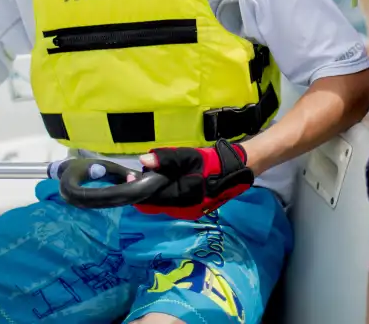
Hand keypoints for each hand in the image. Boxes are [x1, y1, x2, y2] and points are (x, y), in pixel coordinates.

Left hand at [133, 140, 253, 219]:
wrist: (236, 172)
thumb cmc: (211, 163)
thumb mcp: (188, 156)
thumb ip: (165, 159)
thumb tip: (143, 160)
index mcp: (179, 199)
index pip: (149, 202)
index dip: (137, 190)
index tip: (132, 176)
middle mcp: (181, 211)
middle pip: (154, 204)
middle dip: (147, 189)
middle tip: (146, 171)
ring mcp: (187, 212)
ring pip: (163, 203)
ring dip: (158, 190)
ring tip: (160, 172)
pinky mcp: (192, 209)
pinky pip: (172, 202)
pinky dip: (167, 192)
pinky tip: (172, 179)